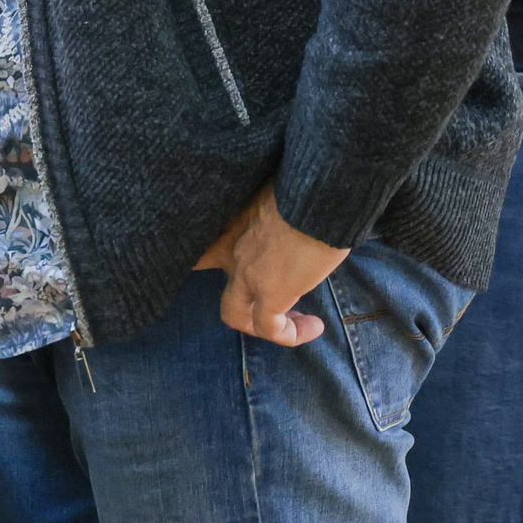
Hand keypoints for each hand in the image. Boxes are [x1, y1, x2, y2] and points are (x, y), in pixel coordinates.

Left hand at [194, 184, 348, 346]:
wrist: (319, 194)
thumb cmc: (309, 187)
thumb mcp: (282, 196)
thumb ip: (276, 216)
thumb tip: (293, 226)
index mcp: (234, 222)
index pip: (203, 249)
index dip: (206, 260)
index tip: (237, 267)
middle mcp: (232, 249)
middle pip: (211, 281)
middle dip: (241, 300)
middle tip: (276, 301)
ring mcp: (247, 273)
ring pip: (237, 314)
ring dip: (265, 324)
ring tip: (299, 322)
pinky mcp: (270, 293)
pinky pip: (270, 328)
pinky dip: (290, 334)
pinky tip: (314, 327)